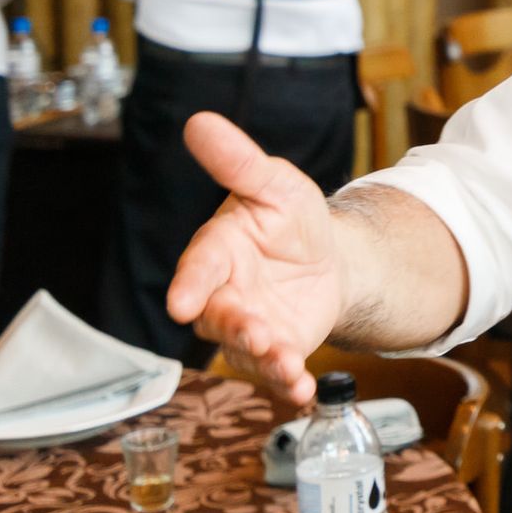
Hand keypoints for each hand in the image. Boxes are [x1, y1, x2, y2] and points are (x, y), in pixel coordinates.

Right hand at [166, 112, 341, 403]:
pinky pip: (274, 372)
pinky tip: (303, 391)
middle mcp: (223, 295)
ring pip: (245, 350)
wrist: (330, 258)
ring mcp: (246, 328)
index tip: (181, 302)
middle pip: (218, 316)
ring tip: (288, 364)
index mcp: (218, 251)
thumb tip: (199, 121)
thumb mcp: (275, 184)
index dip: (189, 284)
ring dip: (264, 359)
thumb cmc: (291, 219)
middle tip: (257, 332)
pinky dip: (288, 384)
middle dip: (236, 326)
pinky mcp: (272, 352)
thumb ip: (239, 162)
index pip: (199, 268)